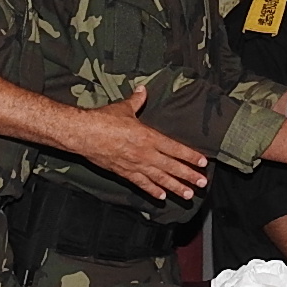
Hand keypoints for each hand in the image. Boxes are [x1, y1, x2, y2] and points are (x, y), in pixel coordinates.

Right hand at [84, 85, 209, 199]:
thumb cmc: (103, 120)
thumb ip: (136, 101)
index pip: (175, 148)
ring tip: (188, 195)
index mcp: (149, 136)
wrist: (83, 134)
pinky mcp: (124, 172)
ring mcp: (135, 165)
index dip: (190, 156)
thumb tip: (142, 90)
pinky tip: (161, 197)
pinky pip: (141, 183)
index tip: (203, 163)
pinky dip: (152, 190)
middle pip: (172, 167)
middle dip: (189, 176)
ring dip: (175, 187)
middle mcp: (145, 153)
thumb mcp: (124, 108)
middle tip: (202, 184)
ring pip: (160, 178)